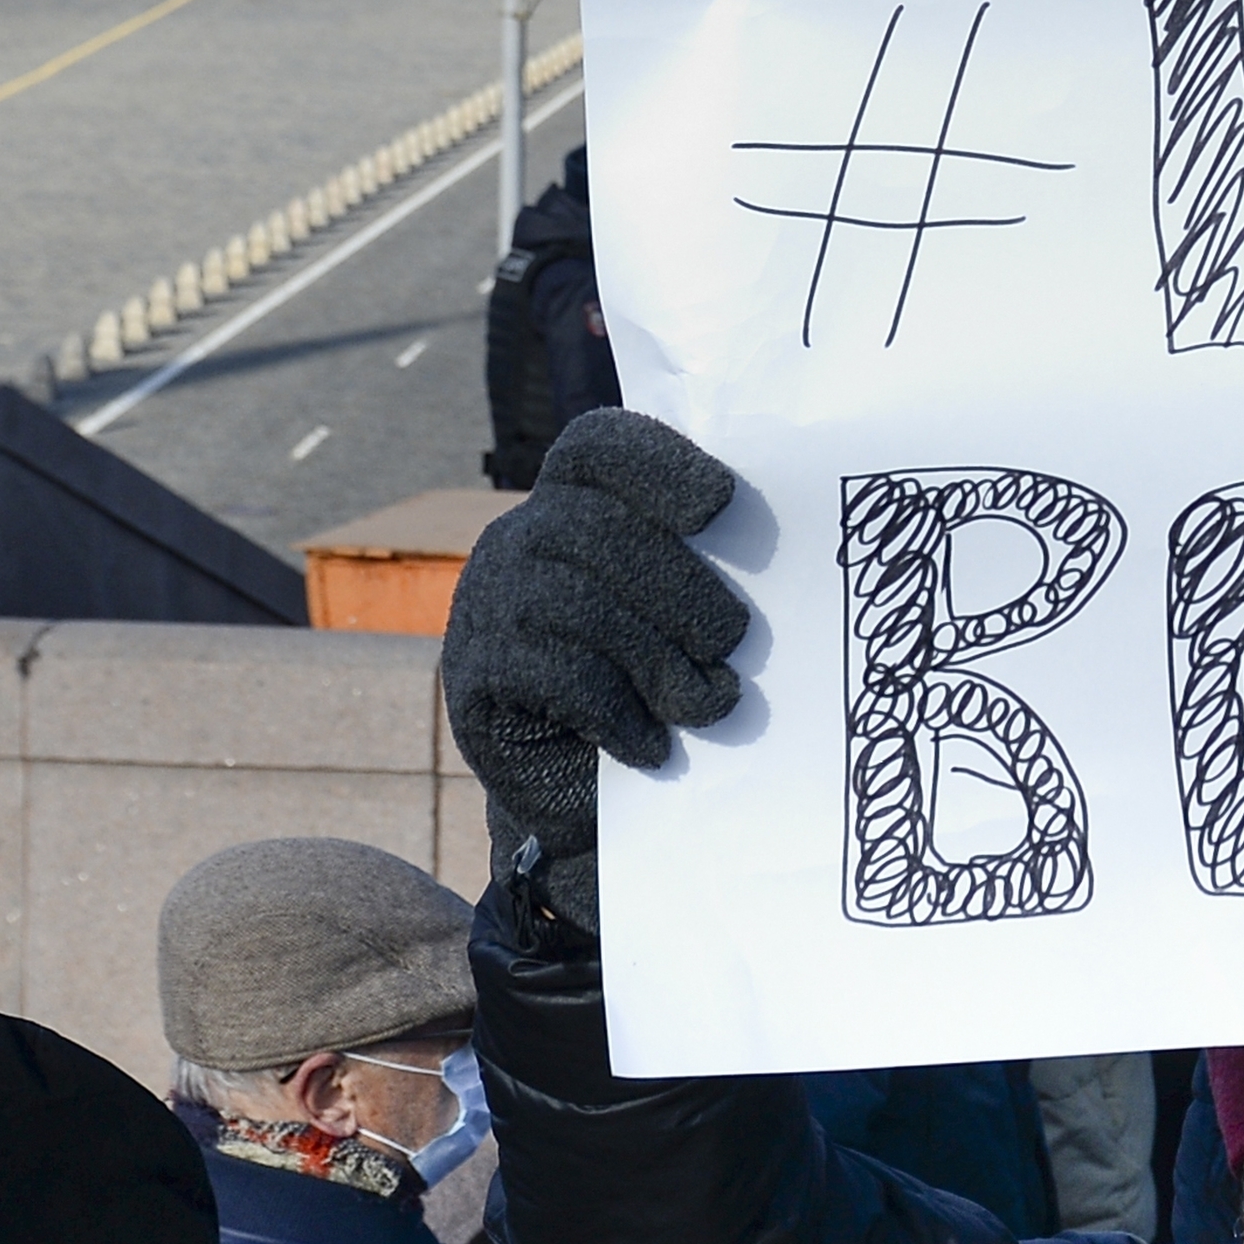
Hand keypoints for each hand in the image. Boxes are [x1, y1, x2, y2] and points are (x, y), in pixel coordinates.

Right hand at [441, 412, 753, 927]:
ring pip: (581, 603)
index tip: (721, 503)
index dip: (658, 464)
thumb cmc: (646, 689)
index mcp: (571, 503)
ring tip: (709, 703)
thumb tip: (770, 574)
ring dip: (659, 659)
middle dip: (682, 588)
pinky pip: (558, 675)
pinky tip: (650, 745)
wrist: (576, 796)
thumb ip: (696, 574)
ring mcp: (486, 603)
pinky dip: (619, 712)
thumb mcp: (672, 618)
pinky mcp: (473, 676)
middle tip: (734, 640)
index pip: (599, 447)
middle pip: (601, 529)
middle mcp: (519, 538)